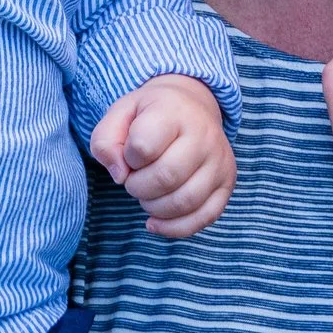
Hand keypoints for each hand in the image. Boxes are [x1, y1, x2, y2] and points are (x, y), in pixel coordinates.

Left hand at [89, 73, 235, 237]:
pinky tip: (155, 221)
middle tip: (133, 178)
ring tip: (146, 194)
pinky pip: (204, 218)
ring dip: (154, 208)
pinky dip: (174, 228)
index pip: (143, 146)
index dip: (127, 158)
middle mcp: (204, 134)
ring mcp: (220, 161)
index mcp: (174, 111)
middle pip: (166, 177)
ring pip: (185, 202)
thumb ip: (105, 141)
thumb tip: (119, 175)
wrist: (192, 104)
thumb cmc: (150, 113)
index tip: (129, 154)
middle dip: (138, 187)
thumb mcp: (120, 113)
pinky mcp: (227, 183)